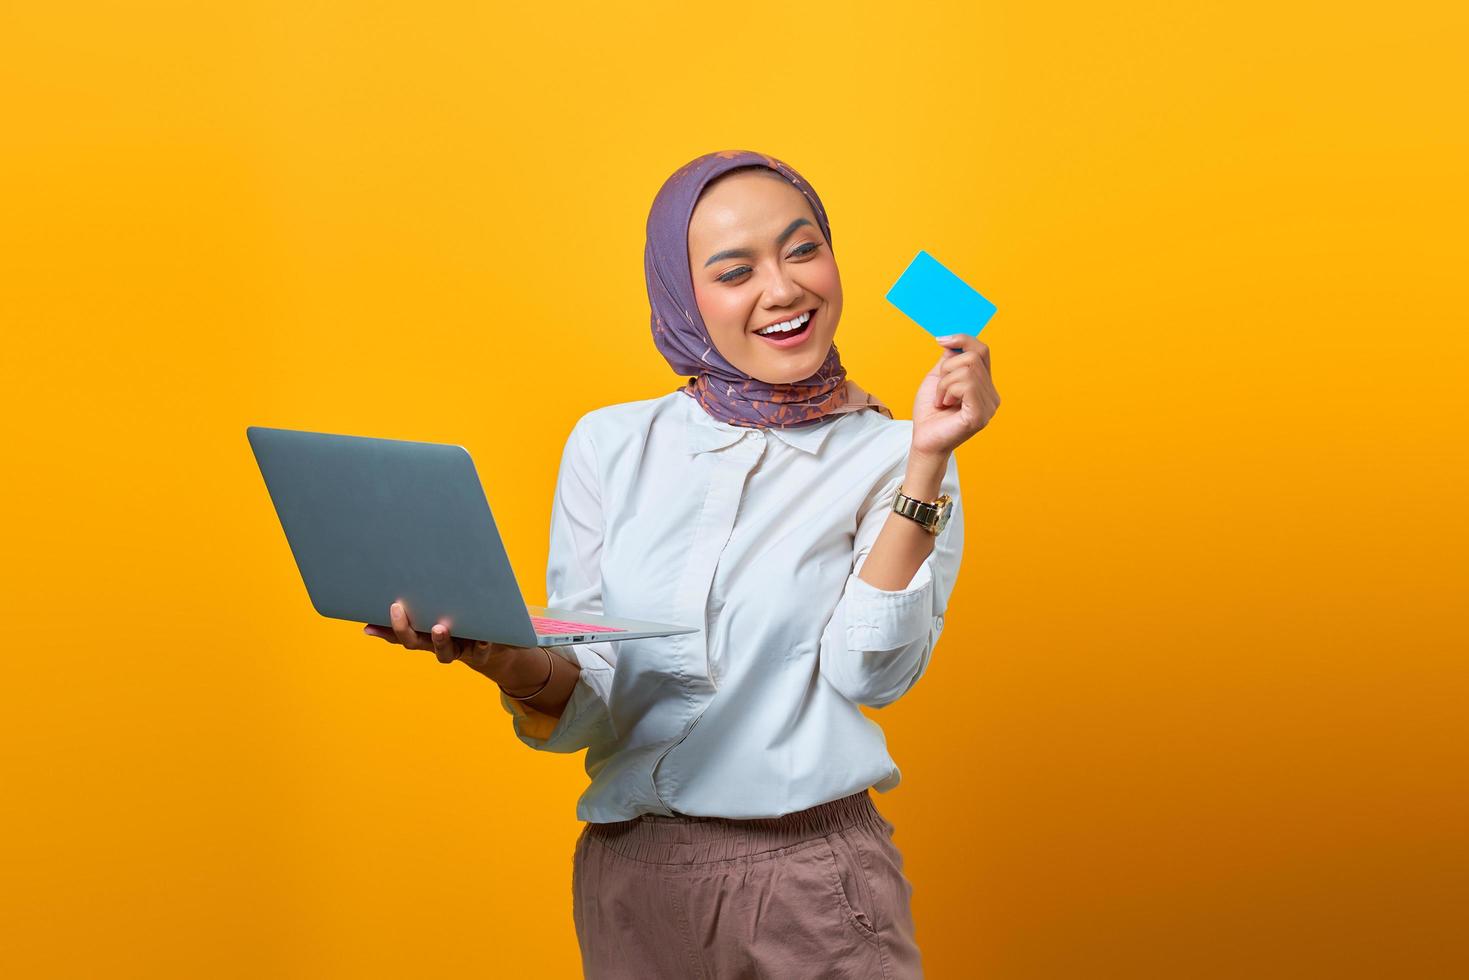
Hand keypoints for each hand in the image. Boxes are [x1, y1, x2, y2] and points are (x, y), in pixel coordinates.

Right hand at [363, 600, 530, 671]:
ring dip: (440, 640)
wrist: (500, 641)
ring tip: (439, 627)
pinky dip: (481, 643)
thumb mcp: (449, 604)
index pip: (400, 633)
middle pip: (415, 642)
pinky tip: (483, 636)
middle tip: (396, 608)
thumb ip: (432, 594)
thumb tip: (408, 572)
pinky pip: (480, 650)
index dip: (383, 630)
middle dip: (404, 628)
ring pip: (444, 652)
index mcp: (426, 632)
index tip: (367, 624)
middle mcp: (438, 643)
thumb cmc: (468, 617)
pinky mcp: (482, 651)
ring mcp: (459, 649)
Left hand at [911, 332, 999, 458]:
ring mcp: (989, 406)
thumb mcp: (937, 378)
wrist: (924, 440)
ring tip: (941, 400)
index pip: (982, 351)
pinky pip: (966, 386)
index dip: (963, 339)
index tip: (940, 340)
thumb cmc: (930, 413)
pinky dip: (948, 391)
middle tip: (939, 389)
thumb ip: (949, 360)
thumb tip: (955, 341)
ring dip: (944, 383)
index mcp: (984, 385)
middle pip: (973, 357)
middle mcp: (991, 395)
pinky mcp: (980, 415)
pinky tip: (944, 405)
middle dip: (947, 368)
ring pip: (967, 370)